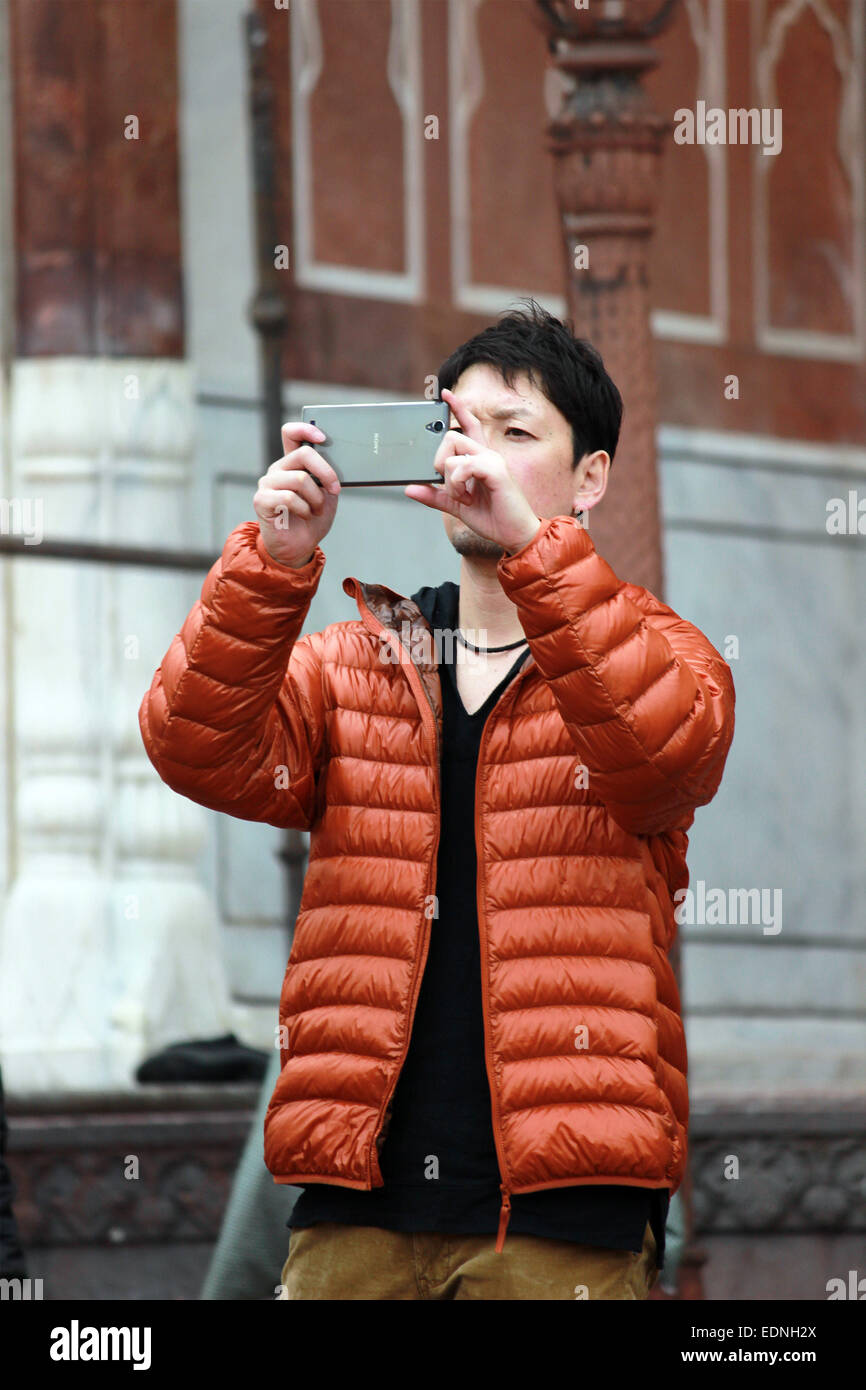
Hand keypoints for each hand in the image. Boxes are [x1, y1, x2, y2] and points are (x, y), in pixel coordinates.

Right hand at [253, 422, 340, 566]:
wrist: (299, 547)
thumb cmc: (313, 518)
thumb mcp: (327, 494)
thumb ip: (328, 476)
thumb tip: (338, 460)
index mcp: (293, 463)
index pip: (292, 433)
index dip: (306, 429)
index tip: (323, 438)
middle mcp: (278, 469)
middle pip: (303, 454)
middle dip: (326, 472)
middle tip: (335, 489)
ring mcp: (267, 483)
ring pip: (300, 479)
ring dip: (316, 498)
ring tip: (316, 509)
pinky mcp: (261, 500)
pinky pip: (289, 497)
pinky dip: (304, 509)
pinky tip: (305, 515)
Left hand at [404, 388, 541, 553]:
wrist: (514, 535)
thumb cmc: (492, 518)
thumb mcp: (456, 506)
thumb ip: (435, 496)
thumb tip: (410, 488)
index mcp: (479, 460)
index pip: (468, 426)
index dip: (458, 409)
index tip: (445, 394)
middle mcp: (487, 454)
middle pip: (451, 437)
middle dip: (439, 462)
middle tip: (451, 486)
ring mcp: (492, 460)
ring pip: (454, 452)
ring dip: (449, 480)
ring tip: (462, 497)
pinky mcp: (496, 470)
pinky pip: (464, 466)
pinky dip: (457, 484)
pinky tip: (466, 497)